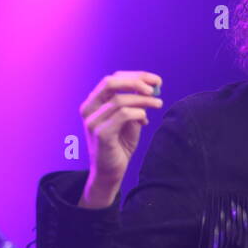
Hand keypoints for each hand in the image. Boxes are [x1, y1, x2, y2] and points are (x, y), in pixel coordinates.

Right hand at [78, 70, 162, 205]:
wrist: (110, 171)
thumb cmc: (120, 144)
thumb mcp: (129, 120)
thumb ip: (135, 103)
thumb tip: (151, 87)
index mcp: (94, 102)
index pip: (113, 79)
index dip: (136, 76)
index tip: (156, 80)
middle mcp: (89, 109)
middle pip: (110, 83)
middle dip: (136, 81)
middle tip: (155, 88)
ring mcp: (92, 121)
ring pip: (120, 100)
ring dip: (143, 100)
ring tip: (158, 104)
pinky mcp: (101, 134)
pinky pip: (122, 115)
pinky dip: (138, 113)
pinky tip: (145, 120)